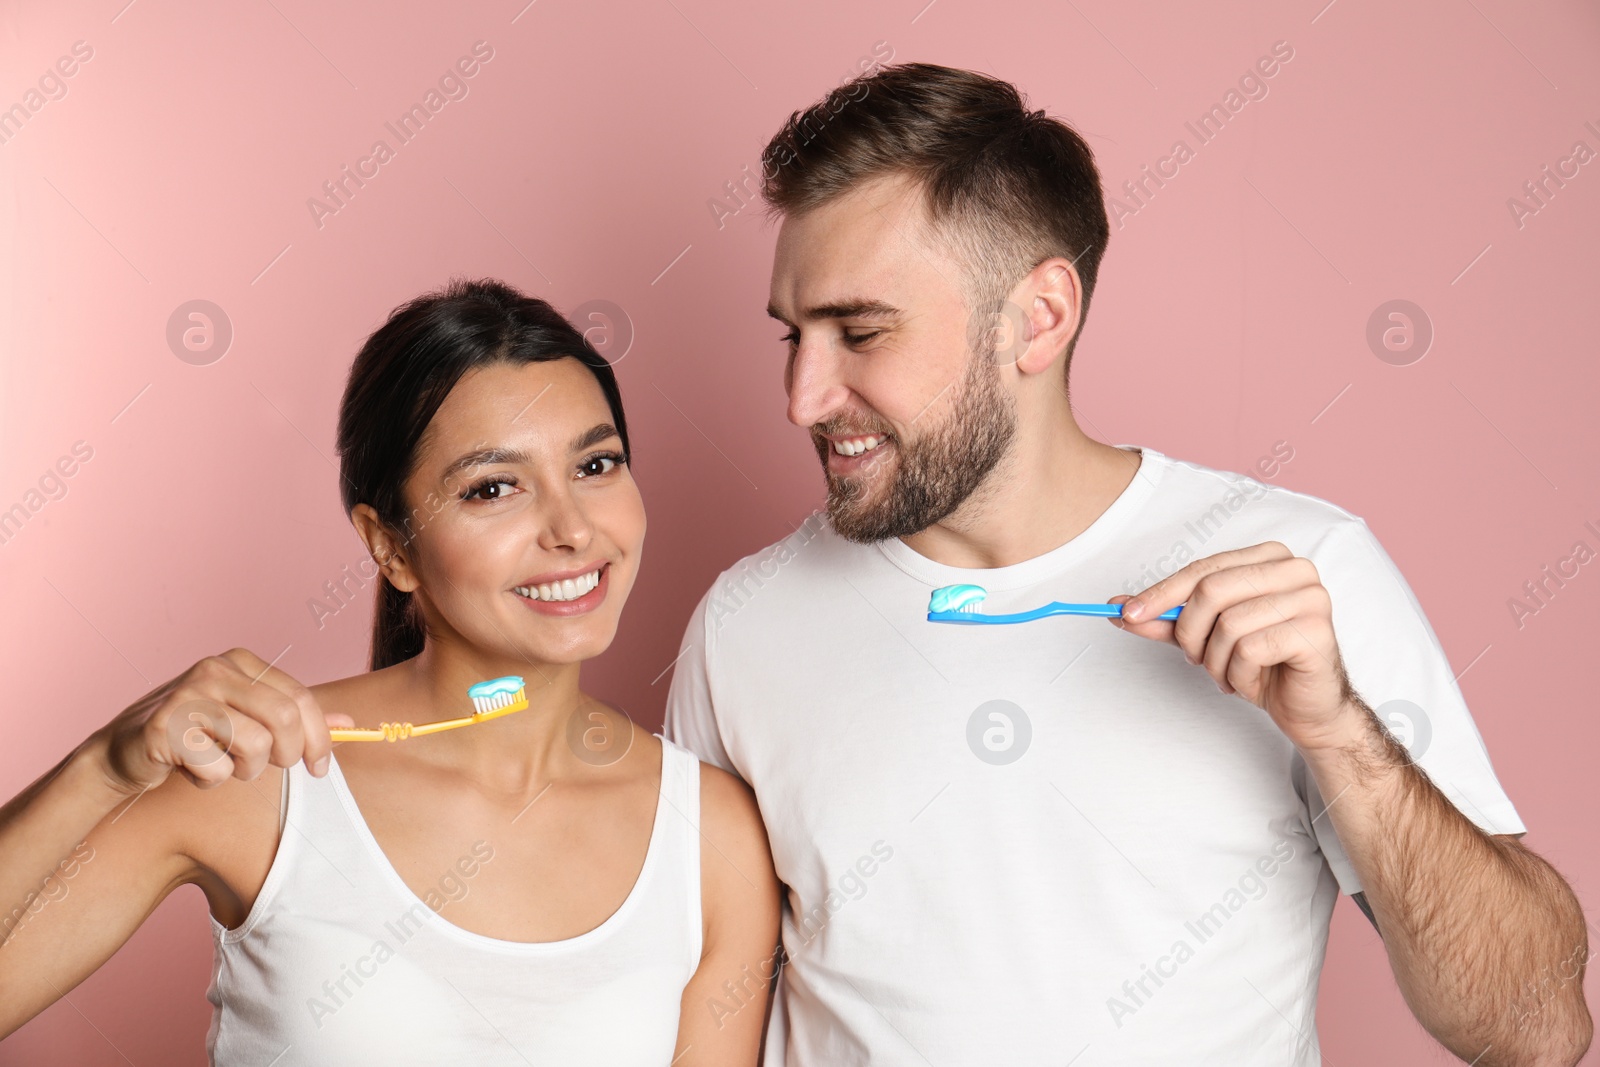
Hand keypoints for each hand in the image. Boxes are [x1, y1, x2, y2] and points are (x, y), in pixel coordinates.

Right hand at [91, 649, 355, 795]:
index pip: (300, 697)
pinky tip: (190, 769)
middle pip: (285, 718)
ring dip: (246, 771)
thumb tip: (347, 724)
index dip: (320, 737)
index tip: (321, 767)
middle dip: (288, 754)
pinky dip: (211, 781)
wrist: (122, 752)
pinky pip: (217, 768)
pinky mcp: (166, 727)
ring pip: (255, 745)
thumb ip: (295, 719)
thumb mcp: (247, 720)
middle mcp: (216, 669)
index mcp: (241, 661)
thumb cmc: (194, 735)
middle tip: (276, 769)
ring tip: (224, 766)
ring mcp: (189, 694)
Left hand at [1107, 541, 1364, 751]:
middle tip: (1193, 658)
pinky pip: (1251, 649)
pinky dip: (1238, 674)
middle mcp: (1293, 568)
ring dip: (1215, 660)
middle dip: (1189, 632)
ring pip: (1229, 623)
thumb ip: (1166, 620)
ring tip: (1228, 673)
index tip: (1126, 613)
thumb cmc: (1261, 664)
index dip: (1160, 593)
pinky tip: (1250, 680)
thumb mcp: (1205, 637)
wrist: (1305, 707)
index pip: (1201, 569)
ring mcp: (1311, 596)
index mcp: (1267, 557)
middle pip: (1212, 590)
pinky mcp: (1316, 630)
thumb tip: (1119, 608)